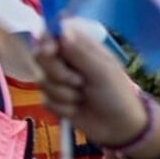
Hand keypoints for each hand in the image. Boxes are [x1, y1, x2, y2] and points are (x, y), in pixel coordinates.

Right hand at [34, 27, 153, 151]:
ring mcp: (58, 81)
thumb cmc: (117, 94)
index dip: (46, 40)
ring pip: (41, 80)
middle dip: (56, 72)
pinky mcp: (53, 100)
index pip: (52, 34)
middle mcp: (65, 62)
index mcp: (79, 48)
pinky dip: (61, 107)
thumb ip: (79, 52)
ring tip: (82, 97)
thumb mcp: (102, 71)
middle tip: (78, 82)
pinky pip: (44, 99)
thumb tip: (62, 30)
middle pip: (40, 56)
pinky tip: (76, 109)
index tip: (49, 51)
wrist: (119, 128)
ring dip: (63, 93)